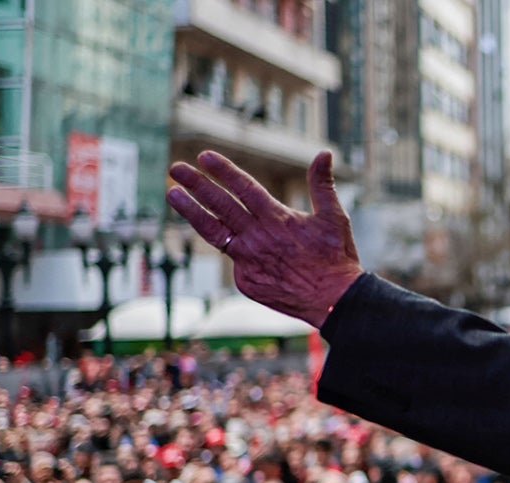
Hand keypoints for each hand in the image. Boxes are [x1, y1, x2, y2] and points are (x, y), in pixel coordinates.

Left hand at [168, 151, 361, 327]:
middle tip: (176, 168)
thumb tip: (324, 153)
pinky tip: (232, 243)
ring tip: (172, 194)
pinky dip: (233, 250)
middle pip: (220, 205)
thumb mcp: (334, 217)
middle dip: (196, 184)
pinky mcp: (246, 282)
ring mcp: (248, 261)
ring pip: (213, 232)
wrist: (335, 302)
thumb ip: (322, 184)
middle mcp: (258, 238)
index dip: (223, 171)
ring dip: (191, 211)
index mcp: (277, 219)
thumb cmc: (337, 258)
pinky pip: (235, 261)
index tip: (204, 157)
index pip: (244, 188)